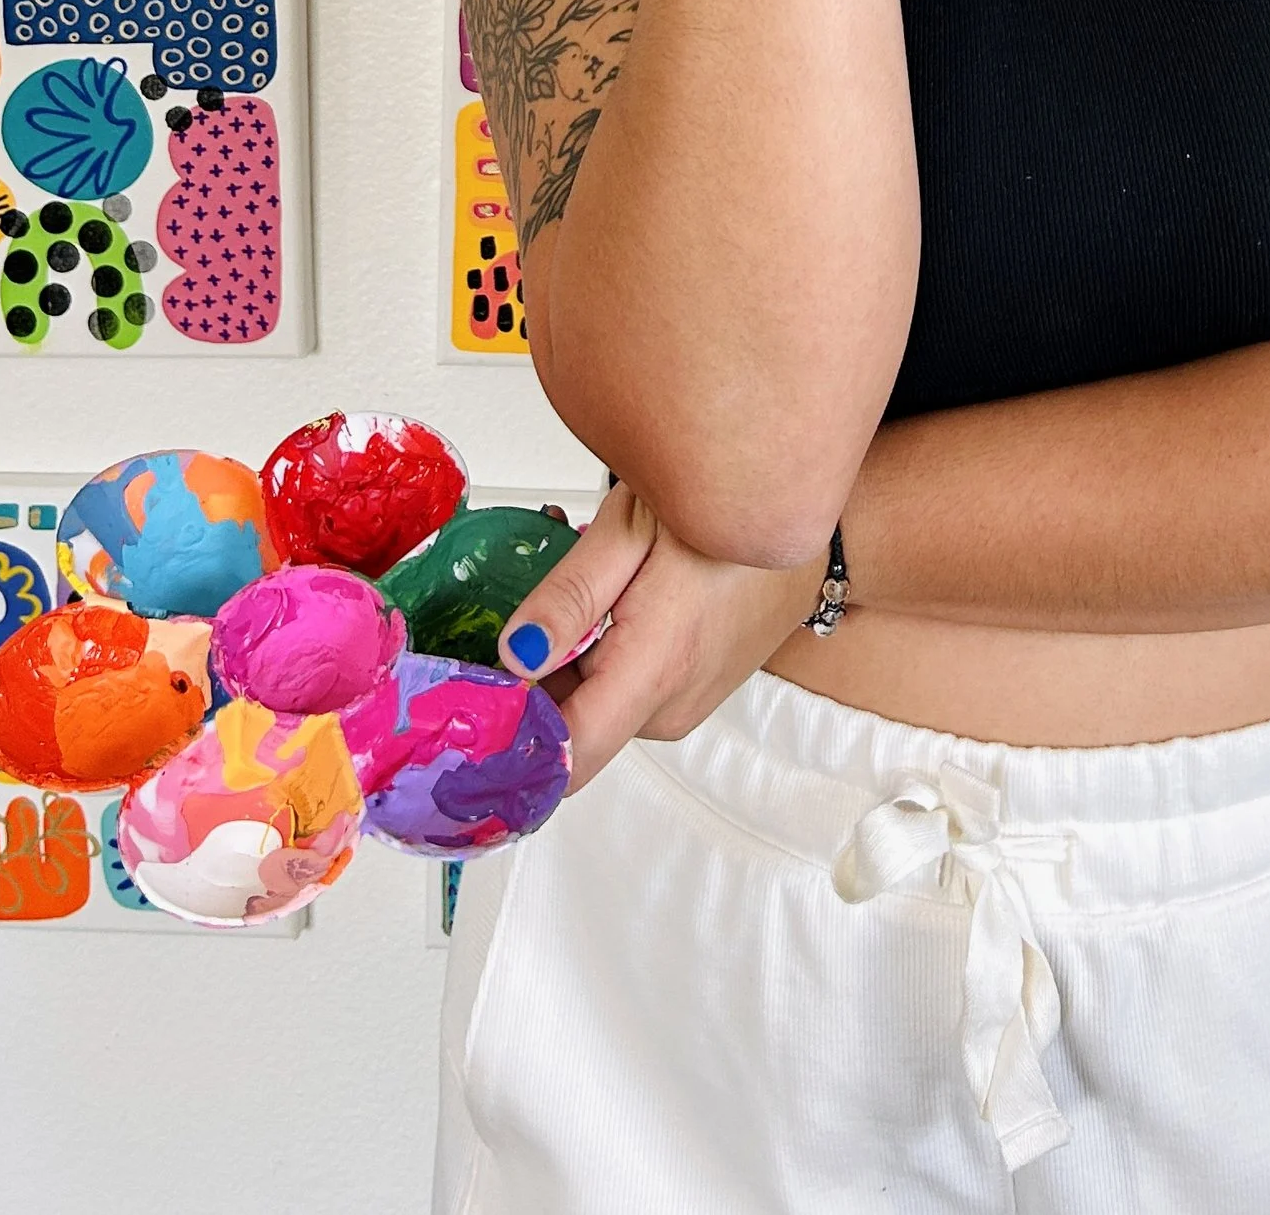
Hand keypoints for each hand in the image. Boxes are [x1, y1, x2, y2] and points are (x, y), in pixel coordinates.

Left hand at [494, 482, 824, 791]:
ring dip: (558, 671)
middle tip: (500, 617)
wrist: (811, 521)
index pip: (563, 760)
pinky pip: (619, 696)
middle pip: (565, 733)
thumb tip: (512, 657)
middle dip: (523, 688)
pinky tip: (595, 607)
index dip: (504, 752)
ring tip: (559, 595)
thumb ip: (571, 597)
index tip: (458, 722)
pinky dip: (592, 664)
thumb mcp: (634, 528)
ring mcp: (681, 706)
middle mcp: (669, 708)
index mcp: (655, 671)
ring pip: (589, 713)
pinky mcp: (687, 695)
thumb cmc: (729, 510)